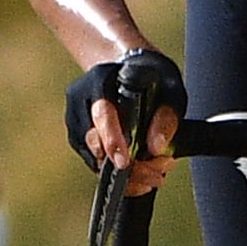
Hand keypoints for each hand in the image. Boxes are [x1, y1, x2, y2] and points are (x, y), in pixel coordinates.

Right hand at [65, 48, 186, 192]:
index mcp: (100, 80)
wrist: (133, 69)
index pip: (101, 113)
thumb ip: (166, 116)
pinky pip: (96, 164)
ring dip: (127, 173)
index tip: (124, 161)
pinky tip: (143, 173)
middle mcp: (81, 100)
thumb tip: (156, 147)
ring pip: (95, 158)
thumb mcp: (169, 89)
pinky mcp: (79, 139)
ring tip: (156, 174)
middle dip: (126, 165)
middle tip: (155, 176)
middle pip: (94, 141)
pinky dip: (120, 173)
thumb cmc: (152, 77)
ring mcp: (77, 121)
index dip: (112, 139)